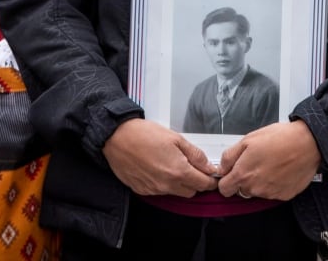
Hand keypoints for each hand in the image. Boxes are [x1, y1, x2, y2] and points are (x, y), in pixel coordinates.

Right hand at [103, 118, 218, 196]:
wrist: (116, 137)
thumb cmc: (144, 134)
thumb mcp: (175, 138)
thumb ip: (195, 154)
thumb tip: (208, 166)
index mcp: (179, 171)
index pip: (204, 184)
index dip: (210, 180)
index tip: (211, 174)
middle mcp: (167, 185)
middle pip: (191, 191)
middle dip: (196, 181)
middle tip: (192, 166)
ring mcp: (154, 190)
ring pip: (176, 193)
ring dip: (180, 183)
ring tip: (172, 164)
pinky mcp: (142, 190)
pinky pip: (160, 192)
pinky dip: (164, 183)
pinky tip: (158, 168)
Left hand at [217, 119, 320, 199]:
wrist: (308, 143)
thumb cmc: (280, 138)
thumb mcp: (248, 139)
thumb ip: (230, 156)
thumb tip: (222, 167)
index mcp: (243, 174)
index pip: (224, 189)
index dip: (226, 180)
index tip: (231, 174)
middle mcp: (255, 188)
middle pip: (241, 191)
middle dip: (244, 179)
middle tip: (255, 163)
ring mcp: (270, 194)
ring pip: (257, 192)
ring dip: (260, 182)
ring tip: (270, 164)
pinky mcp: (284, 196)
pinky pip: (273, 193)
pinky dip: (274, 184)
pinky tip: (280, 170)